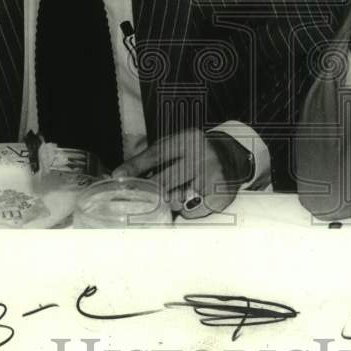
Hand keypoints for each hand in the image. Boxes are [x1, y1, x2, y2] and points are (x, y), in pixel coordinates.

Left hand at [112, 128, 249, 218]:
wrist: (233, 157)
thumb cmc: (197, 152)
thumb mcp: (178, 145)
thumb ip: (152, 157)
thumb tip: (121, 174)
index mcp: (188, 139)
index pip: (157, 153)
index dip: (136, 165)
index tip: (118, 176)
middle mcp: (202, 155)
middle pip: (165, 180)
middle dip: (149, 191)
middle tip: (139, 197)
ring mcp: (212, 175)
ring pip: (177, 199)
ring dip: (170, 201)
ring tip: (177, 193)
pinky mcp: (220, 194)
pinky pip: (192, 211)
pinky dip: (187, 210)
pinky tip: (192, 199)